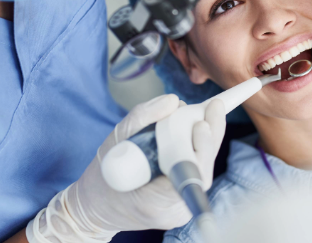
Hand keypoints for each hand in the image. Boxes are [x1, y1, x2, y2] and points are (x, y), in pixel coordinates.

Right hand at [27, 94, 225, 241]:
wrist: (97, 205)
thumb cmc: (104, 176)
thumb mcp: (115, 142)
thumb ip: (142, 119)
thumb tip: (172, 101)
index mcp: (154, 201)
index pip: (190, 175)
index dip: (201, 148)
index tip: (202, 123)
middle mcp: (173, 210)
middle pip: (202, 169)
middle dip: (210, 135)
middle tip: (213, 107)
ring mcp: (180, 208)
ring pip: (201, 168)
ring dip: (204, 140)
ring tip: (206, 113)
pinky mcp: (182, 199)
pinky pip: (195, 170)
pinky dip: (196, 148)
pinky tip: (197, 128)